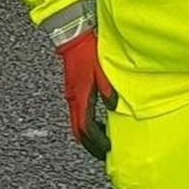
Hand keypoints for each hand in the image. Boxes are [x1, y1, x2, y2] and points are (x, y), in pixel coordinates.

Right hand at [57, 28, 117, 159]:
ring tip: (100, 138)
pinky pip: (77, 114)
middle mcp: (74, 99)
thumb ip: (109, 90)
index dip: (96, 142)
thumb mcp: (102, 70)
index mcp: (81, 97)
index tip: (107, 148)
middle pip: (78, 131)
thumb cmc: (87, 51)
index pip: (86, 128)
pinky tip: (95, 120)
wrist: (72, 37)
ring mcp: (72, 95)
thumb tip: (116, 107)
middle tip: (102, 151)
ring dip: (87, 134)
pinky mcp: (73, 90)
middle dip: (89, 144)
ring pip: (76, 124)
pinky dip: (85, 123)